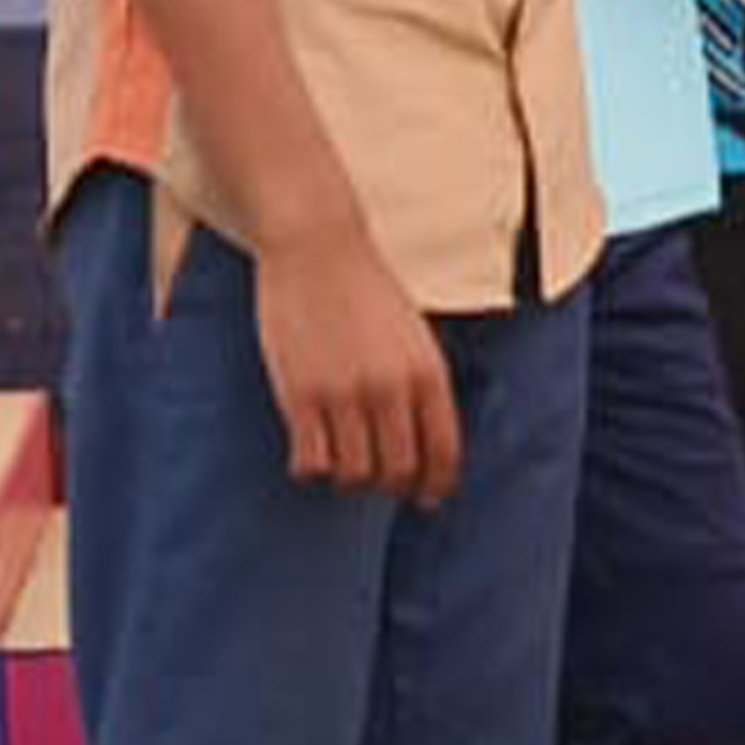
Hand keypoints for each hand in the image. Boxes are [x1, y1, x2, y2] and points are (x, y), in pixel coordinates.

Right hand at [254, 221, 462, 503]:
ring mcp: (345, 395)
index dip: (437, 485)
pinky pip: (311, 462)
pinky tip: (308, 451)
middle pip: (398, 473)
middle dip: (389, 484)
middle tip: (374, 478)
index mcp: (428, 373)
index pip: (443, 453)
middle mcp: (392, 389)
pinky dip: (311, 468)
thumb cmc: (365, 288)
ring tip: (339, 461)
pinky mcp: (301, 395)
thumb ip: (420, 384)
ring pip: (354, 475)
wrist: (316, 245)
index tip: (427, 498)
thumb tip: (424, 445)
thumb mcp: (413, 335)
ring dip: (348, 478)